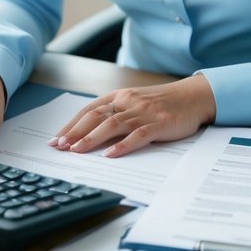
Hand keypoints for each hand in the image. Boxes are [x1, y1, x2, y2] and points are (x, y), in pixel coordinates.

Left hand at [48, 75, 216, 158]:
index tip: (56, 139)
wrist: (194, 96)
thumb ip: (116, 113)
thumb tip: (89, 133)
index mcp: (120, 96)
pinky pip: (137, 135)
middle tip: (59, 147)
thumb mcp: (136, 103)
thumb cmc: (162, 103)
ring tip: (77, 151)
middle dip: (75, 133)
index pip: (89, 110)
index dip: (71, 124)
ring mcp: (144, 112)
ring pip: (112, 125)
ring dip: (92, 138)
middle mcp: (129, 101)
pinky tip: (110, 155)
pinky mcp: (159, 124)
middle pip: (96, 116)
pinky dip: (122, 145)